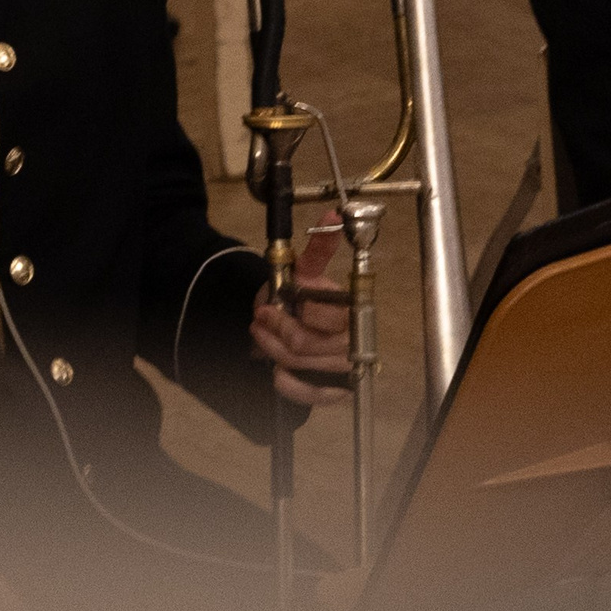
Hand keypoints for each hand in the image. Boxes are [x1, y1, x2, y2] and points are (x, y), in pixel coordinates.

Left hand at [250, 221, 352, 405]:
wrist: (296, 324)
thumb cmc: (303, 296)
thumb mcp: (306, 271)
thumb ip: (319, 248)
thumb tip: (333, 215)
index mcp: (349, 311)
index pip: (327, 316)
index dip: (298, 310)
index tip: (270, 303)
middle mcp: (351, 342)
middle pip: (307, 344)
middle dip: (276, 329)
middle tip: (259, 318)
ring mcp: (343, 369)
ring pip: (301, 364)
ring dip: (272, 349)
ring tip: (259, 334)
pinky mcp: (332, 391)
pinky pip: (311, 395)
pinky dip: (289, 384)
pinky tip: (276, 372)